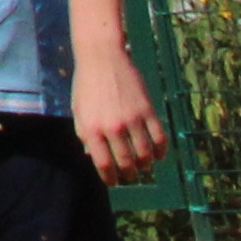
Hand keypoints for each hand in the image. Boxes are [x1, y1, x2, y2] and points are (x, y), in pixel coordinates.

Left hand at [80, 48, 167, 183]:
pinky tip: (157, 154)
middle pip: (127, 163)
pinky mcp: (148, 111)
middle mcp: (111, 127)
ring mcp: (131, 119)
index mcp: (90, 128)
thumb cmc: (87, 85)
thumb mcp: (79, 110)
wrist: (101, 57)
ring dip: (146, 165)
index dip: (110, 177)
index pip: (103, 164)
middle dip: (129, 174)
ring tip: (143, 166)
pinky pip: (160, 139)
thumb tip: (93, 158)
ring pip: (145, 155)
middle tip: (130, 176)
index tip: (114, 182)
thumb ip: (85, 135)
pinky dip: (161, 151)